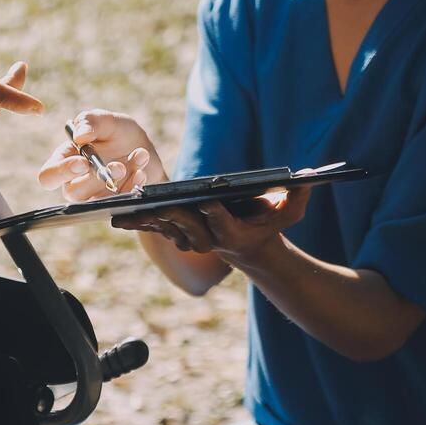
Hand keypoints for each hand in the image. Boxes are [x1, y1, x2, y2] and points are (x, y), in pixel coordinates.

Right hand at [37, 109, 167, 201]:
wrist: (143, 150)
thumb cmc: (117, 133)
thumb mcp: (107, 120)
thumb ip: (91, 121)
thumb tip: (80, 136)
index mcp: (64, 161)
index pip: (48, 176)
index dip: (61, 173)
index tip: (83, 162)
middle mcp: (74, 183)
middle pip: (73, 193)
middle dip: (97, 178)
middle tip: (119, 165)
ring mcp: (93, 197)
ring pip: (99, 200)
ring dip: (121, 179)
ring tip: (139, 155)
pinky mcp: (112, 205)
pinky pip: (120, 203)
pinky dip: (134, 184)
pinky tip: (142, 169)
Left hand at [113, 187, 309, 261]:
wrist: (249, 248)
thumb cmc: (270, 224)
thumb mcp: (289, 210)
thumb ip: (300, 194)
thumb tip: (311, 176)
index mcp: (234, 233)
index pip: (223, 220)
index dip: (214, 211)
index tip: (206, 200)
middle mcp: (209, 239)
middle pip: (188, 225)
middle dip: (171, 214)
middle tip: (153, 203)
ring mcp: (191, 239)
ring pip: (165, 229)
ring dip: (143, 221)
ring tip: (120, 213)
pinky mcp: (177, 234)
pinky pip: (154, 228)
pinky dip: (136, 222)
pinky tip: (114, 216)